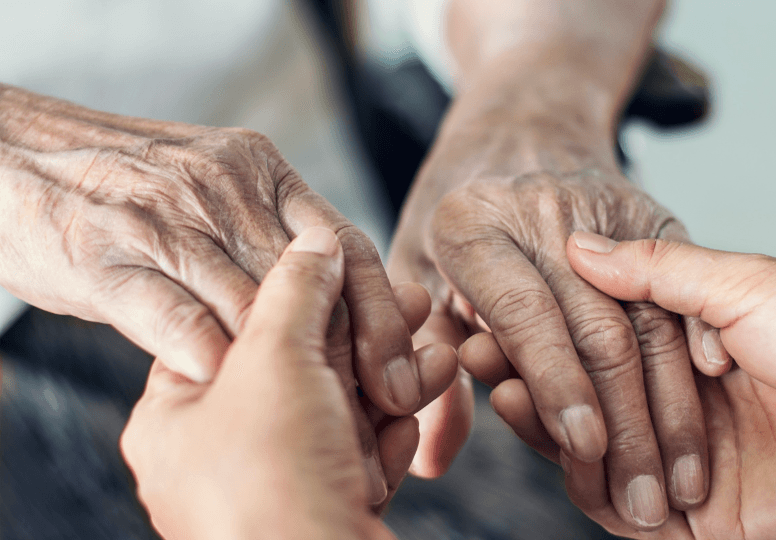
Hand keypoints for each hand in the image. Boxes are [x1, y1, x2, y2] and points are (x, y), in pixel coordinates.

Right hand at [0, 86, 426, 438]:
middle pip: (311, 282)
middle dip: (349, 350)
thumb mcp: (218, 194)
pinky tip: (231, 388)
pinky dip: (207, 355)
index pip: (345, 245)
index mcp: (263, 170)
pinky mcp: (105, 256)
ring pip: (249, 302)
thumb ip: (276, 242)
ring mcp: (164, 219)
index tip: (405, 373)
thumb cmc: (131, 193)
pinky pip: (172, 315)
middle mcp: (223, 187)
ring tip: (316, 418)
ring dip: (286, 369)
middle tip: (377, 405)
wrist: (15, 157)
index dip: (382, 313)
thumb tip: (347, 311)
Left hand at [121, 228, 456, 539]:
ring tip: (436, 356)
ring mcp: (271, 488)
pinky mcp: (321, 511)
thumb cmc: (272, 483)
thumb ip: (295, 288)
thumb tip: (314, 238)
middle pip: (298, 370)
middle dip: (362, 339)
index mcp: (174, 417)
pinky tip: (422, 410)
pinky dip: (392, 432)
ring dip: (391, 381)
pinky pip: (358, 452)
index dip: (297, 295)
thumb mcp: (275, 359)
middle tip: (408, 303)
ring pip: (339, 411)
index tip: (345, 268)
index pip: (236, 329)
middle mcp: (216, 455)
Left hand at [392, 116, 729, 530]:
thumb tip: (430, 459)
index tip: (586, 451)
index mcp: (473, 226)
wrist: (517, 125)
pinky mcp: (651, 213)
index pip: (525, 316)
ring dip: (673, 406)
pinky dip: (700, 349)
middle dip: (627, 423)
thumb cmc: (453, 216)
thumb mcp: (413, 274)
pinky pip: (684, 287)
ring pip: (650, 318)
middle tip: (646, 499)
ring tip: (686, 478)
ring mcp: (605, 208)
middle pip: (597, 328)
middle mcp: (542, 211)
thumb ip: (423, 362)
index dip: (557, 386)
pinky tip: (713, 405)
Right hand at [490, 232, 775, 538]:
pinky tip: (547, 433)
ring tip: (502, 381)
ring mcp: (680, 462)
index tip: (497, 301)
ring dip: (540, 420)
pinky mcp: (690, 520)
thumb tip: (578, 246)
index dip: (548, 324)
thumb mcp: (743, 281)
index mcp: (690, 349)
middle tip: (479, 342)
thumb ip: (654, 272)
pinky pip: (615, 504)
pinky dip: (576, 474)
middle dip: (530, 371)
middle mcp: (678, 405)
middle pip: (584, 398)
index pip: (597, 341)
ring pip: (589, 450)